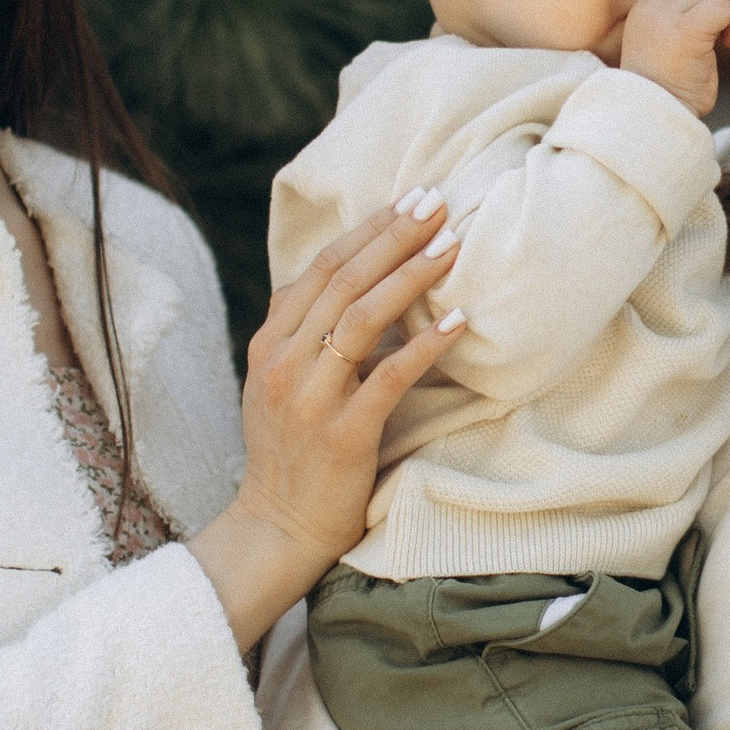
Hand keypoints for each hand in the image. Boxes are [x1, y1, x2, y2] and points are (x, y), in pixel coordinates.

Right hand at [187, 209, 465, 650]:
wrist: (276, 529)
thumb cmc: (294, 454)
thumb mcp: (288, 385)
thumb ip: (313, 336)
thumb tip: (370, 286)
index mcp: (271, 343)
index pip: (321, 268)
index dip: (368, 230)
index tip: (411, 200)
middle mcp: (284, 362)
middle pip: (342, 280)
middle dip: (394, 236)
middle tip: (439, 202)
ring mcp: (310, 397)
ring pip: (360, 317)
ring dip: (411, 276)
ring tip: (453, 246)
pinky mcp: (342, 433)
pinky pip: (388, 376)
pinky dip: (425, 344)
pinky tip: (459, 321)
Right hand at [618, 0, 729, 115]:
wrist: (656, 116)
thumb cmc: (668, 87)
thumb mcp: (666, 42)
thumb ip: (681, 17)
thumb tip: (720, 1)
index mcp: (642, 9)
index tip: (712, 24)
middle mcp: (651, 8)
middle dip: (719, 0)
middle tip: (725, 33)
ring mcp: (666, 17)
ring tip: (728, 39)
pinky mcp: (686, 31)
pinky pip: (724, 5)